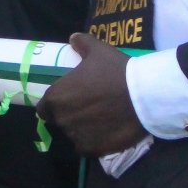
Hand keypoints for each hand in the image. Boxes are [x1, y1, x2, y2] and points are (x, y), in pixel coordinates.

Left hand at [36, 33, 147, 155]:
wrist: (143, 95)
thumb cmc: (115, 71)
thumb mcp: (98, 50)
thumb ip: (82, 43)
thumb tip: (73, 38)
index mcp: (57, 97)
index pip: (44, 108)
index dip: (53, 105)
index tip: (67, 100)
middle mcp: (63, 119)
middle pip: (60, 121)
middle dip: (70, 115)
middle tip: (88, 107)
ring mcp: (77, 136)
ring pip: (74, 134)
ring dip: (82, 128)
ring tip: (100, 119)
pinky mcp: (93, 149)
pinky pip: (86, 147)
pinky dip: (93, 142)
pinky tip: (105, 132)